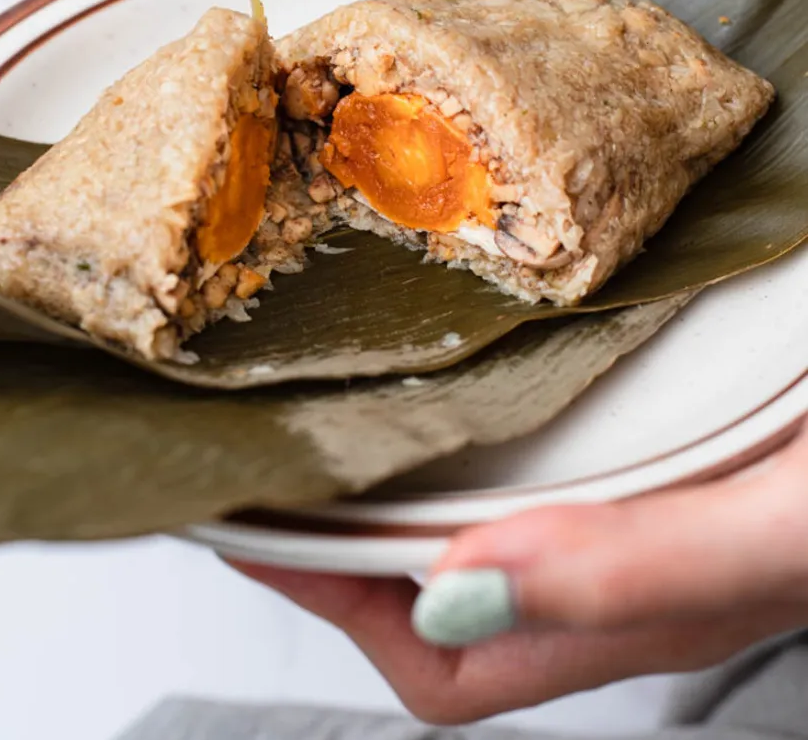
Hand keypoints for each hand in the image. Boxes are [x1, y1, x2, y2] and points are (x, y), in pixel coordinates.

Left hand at [234, 426, 807, 723]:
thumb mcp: (776, 527)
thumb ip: (636, 569)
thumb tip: (462, 591)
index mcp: (634, 612)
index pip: (439, 658)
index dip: (333, 605)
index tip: (253, 526)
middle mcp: (618, 561)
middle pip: (435, 583)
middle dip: (338, 532)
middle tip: (265, 446)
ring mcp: (633, 493)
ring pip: (477, 506)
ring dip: (396, 464)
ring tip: (327, 396)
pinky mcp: (652, 429)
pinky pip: (532, 434)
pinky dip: (473, 405)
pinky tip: (451, 349)